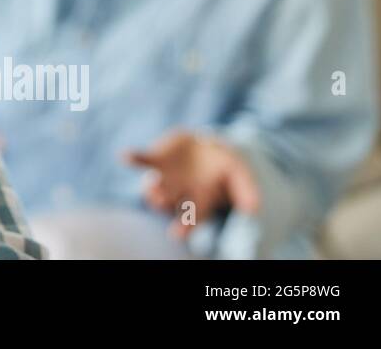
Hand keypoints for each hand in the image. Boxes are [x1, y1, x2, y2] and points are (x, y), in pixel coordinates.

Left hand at [123, 129, 260, 239]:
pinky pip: (141, 160)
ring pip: (152, 187)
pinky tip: (126, 156)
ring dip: (150, 186)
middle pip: (168, 203)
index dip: (185, 227)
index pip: (191, 219)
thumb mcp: (239, 174)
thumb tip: (254, 209)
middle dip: (163, 203)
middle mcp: (177, 193)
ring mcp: (163, 177)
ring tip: (153, 182)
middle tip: (161, 200)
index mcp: (197, 202)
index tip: (177, 234)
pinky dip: (133, 158)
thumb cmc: (224, 165)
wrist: (206, 145)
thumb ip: (246, 190)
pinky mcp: (154, 159)